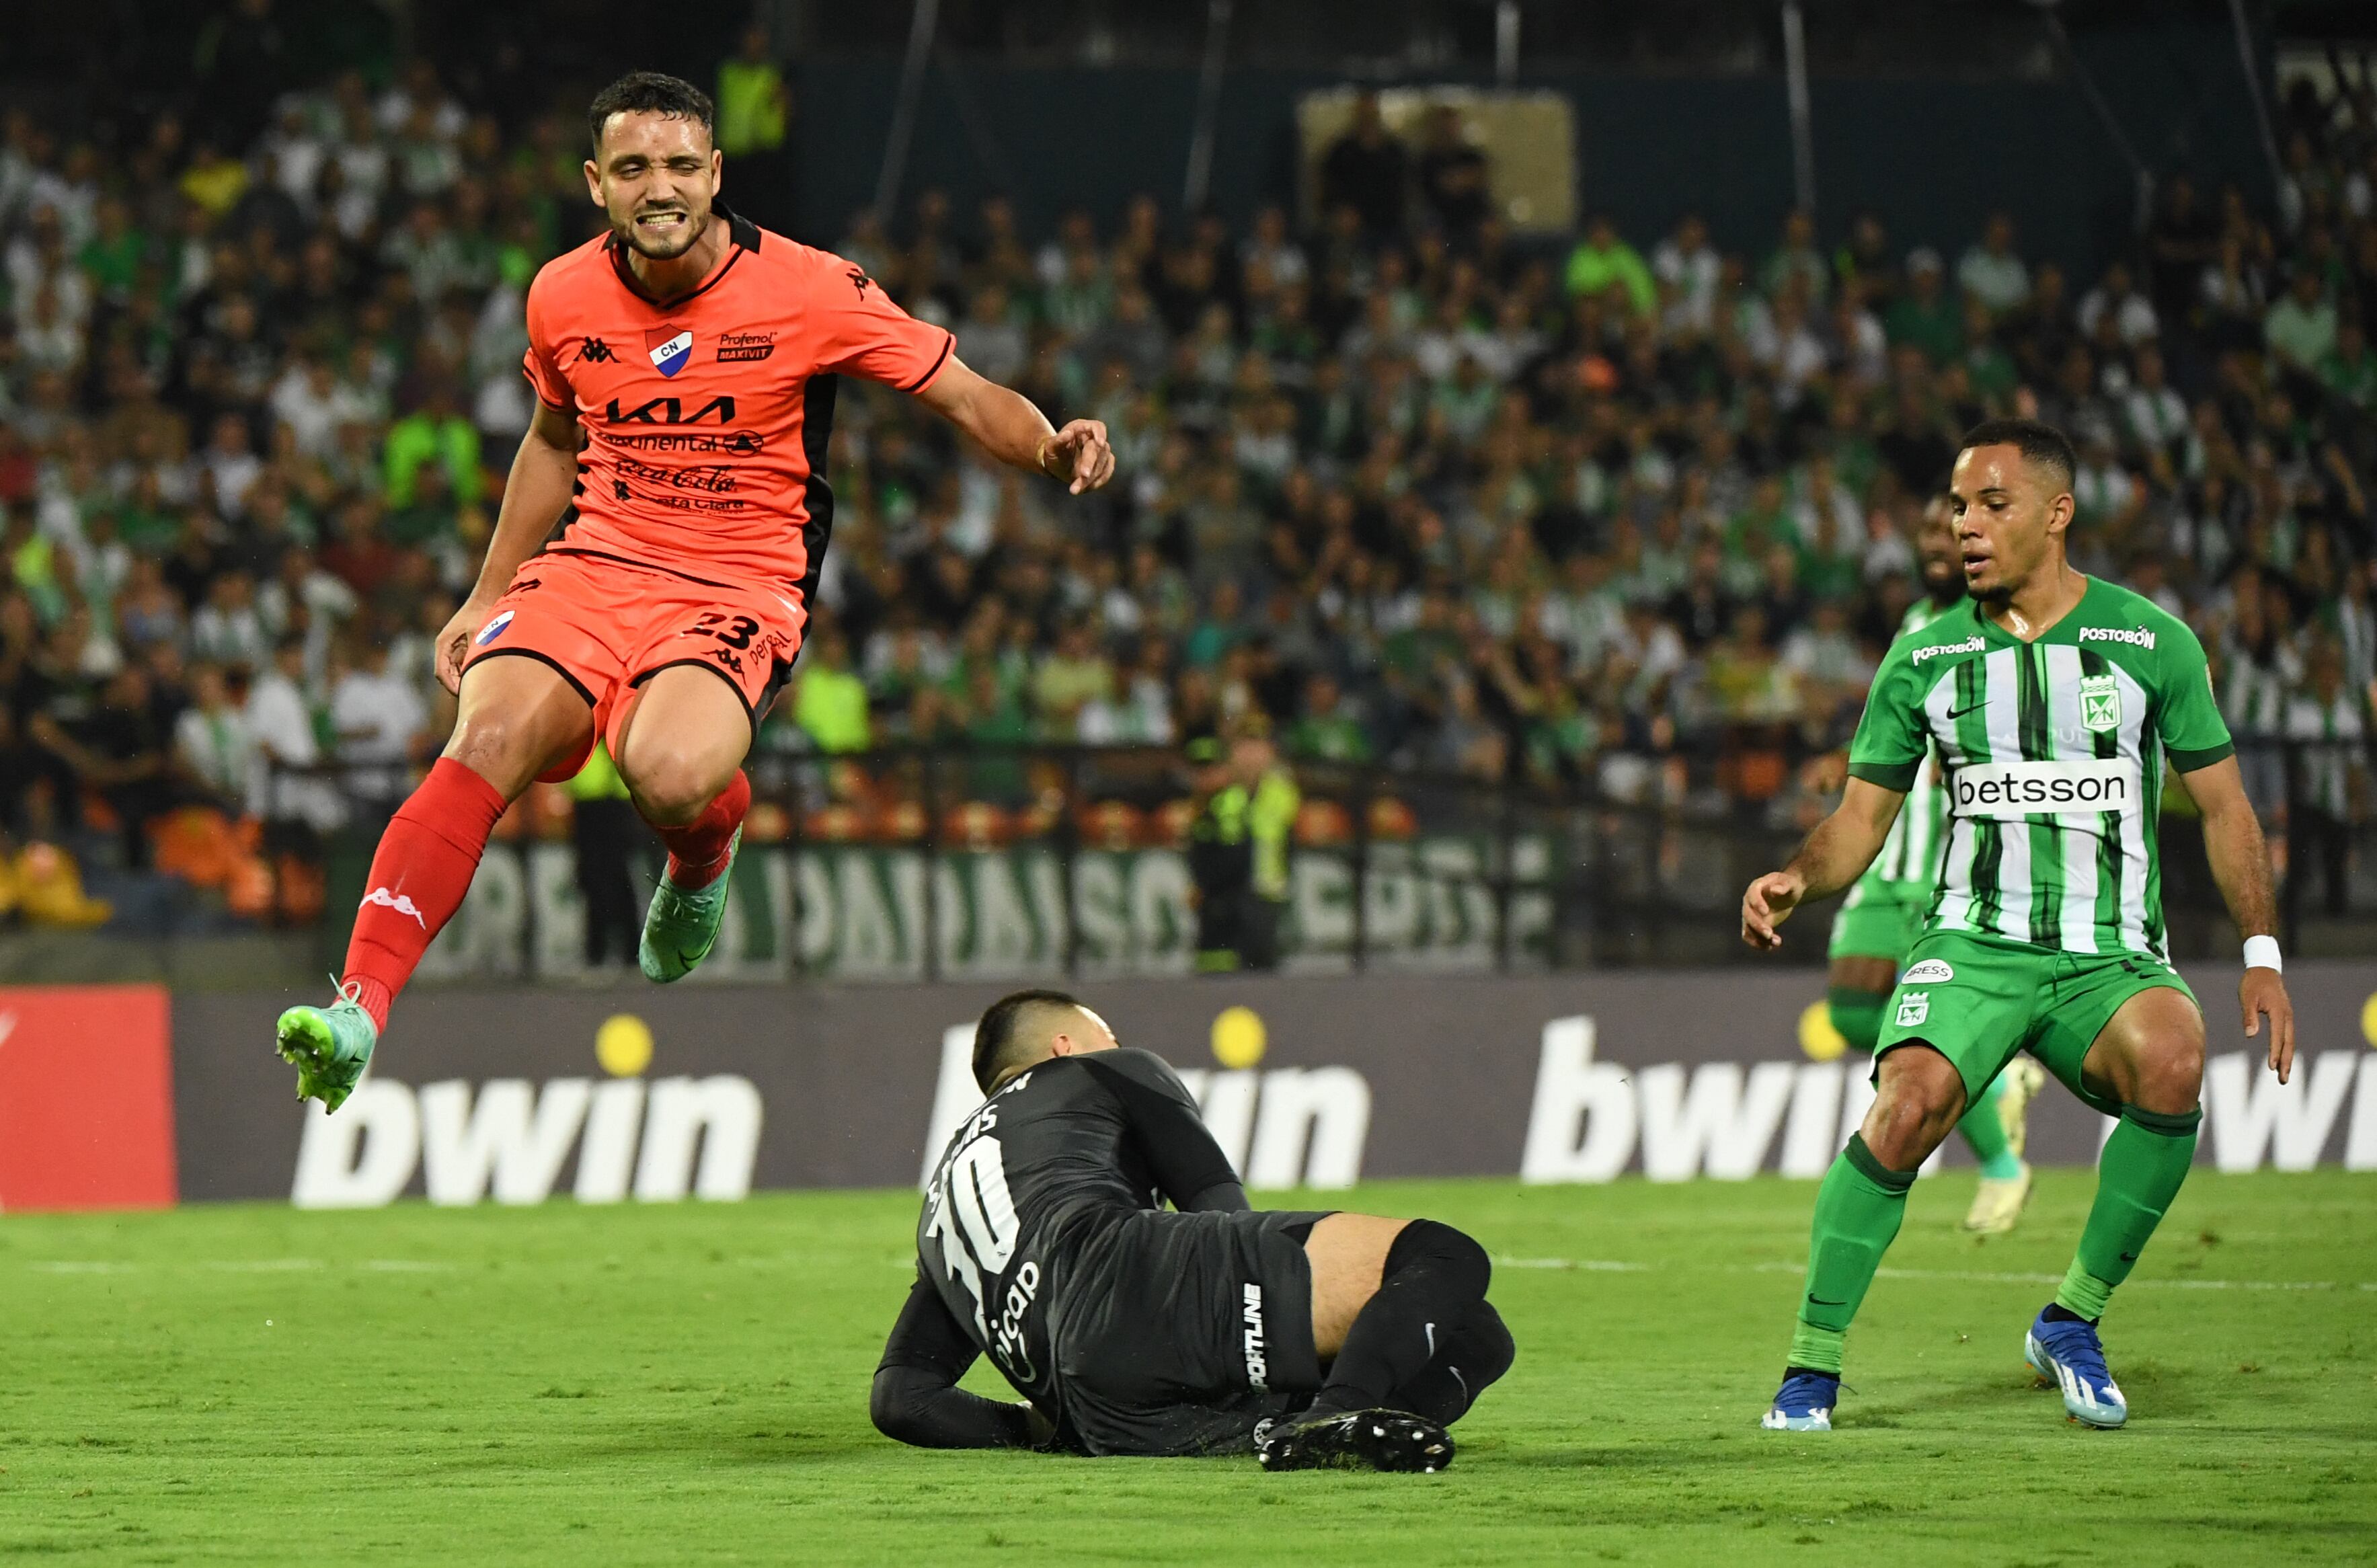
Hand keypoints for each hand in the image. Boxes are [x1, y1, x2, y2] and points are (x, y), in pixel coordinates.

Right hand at [434, 596, 499, 695]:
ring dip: (464, 679)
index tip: (463, 695)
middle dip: (458, 686)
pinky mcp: (462, 646)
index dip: (451, 686)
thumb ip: (474, 655)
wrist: (487, 597)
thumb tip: (473, 675)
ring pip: (455, 671)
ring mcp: (453, 647)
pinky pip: (462, 664)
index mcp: (443, 644)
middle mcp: (445, 647)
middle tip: (474, 696)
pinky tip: (483, 676)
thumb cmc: (482, 614)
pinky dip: (470, 671)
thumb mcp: (479, 636)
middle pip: (447, 674)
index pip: (441, 672)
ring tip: (479, 688)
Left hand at [1038, 419, 1114, 493]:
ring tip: (1074, 489)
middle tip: (1083, 475)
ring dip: (1090, 479)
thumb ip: (1059, 440)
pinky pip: (1106, 474)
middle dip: (1090, 463)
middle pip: (1099, 450)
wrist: (1056, 464)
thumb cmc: (1053, 452)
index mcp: (1082, 429)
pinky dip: (1096, 482)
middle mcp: (1094, 439)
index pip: (1097, 426)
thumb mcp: (1051, 446)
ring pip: (1102, 465)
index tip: (1100, 443)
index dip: (1100, 434)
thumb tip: (1067, 434)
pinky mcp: (1104, 466)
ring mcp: (1101, 453)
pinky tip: (1084, 489)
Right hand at [1740, 870, 1804, 950]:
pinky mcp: (1755, 925)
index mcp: (1756, 888)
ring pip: (1748, 929)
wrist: (1788, 894)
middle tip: (1769, 934)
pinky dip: (1759, 943)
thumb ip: (1784, 885)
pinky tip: (1771, 946)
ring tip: (1776, 942)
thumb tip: (1774, 890)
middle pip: (1747, 915)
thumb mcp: (1791, 882)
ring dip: (1759, 938)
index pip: (1752, 895)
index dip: (1757, 903)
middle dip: (1757, 925)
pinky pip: (1752, 936)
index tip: (1765, 912)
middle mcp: (1749, 902)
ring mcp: (1751, 914)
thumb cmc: (1790, 884)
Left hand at [2240, 966, 2295, 1083]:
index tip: (2272, 1068)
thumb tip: (2251, 1035)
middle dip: (2286, 1062)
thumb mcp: (2247, 998)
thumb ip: (2249, 1016)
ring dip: (2288, 1058)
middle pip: (2289, 1044)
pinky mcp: (2285, 1017)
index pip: (2278, 1037)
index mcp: (2278, 1012)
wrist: (2264, 969)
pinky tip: (2282, 1059)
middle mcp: (2287, 1016)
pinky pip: (2288, 1036)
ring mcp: (2288, 1017)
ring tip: (2283, 1076)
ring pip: (2290, 1042)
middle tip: (2283, 1080)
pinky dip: (2286, 1049)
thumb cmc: (2253, 983)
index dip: (2275, 1053)